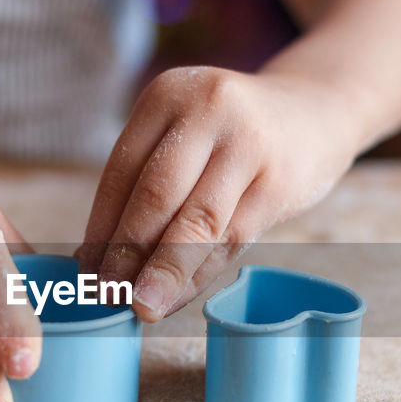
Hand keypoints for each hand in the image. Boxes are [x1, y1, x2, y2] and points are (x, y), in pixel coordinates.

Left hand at [78, 67, 355, 320]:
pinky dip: (201, 273)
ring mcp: (249, 143)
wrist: (315, 111)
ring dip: (165, 272)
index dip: (101, 227)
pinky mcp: (280, 180)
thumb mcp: (186, 132)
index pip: (122, 170)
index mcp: (168, 93)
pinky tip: (180, 295)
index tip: (85, 272)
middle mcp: (208, 109)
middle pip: (157, 194)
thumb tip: (93, 259)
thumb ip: (147, 183)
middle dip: (127, 252)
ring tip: (141, 308)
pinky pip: (232, 238)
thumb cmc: (232, 134)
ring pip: (197, 222)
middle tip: (106, 296)